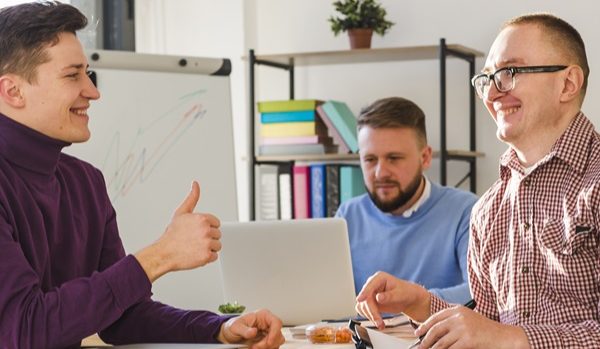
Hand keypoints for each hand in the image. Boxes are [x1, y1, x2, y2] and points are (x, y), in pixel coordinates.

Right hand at [135, 181, 221, 281]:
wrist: (164, 253)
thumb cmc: (172, 234)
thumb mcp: (182, 213)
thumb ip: (192, 198)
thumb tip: (196, 184)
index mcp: (202, 218)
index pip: (216, 223)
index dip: (207, 227)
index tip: (196, 231)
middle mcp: (206, 230)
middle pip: (218, 234)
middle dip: (208, 238)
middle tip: (194, 240)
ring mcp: (207, 243)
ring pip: (217, 245)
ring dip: (208, 248)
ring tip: (195, 247)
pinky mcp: (206, 256)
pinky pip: (215, 256)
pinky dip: (207, 257)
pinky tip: (196, 254)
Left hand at [218, 309, 284, 348]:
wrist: (231, 334)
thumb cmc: (234, 326)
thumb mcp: (236, 327)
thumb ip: (245, 330)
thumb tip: (254, 332)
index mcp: (263, 315)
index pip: (276, 322)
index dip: (275, 332)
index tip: (268, 342)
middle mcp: (268, 323)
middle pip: (278, 334)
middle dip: (268, 343)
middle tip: (256, 347)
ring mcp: (268, 332)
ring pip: (277, 341)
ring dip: (267, 347)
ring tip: (254, 347)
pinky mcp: (267, 340)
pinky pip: (273, 346)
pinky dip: (267, 348)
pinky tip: (257, 348)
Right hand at [355, 271, 430, 329]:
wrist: (408, 299)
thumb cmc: (406, 293)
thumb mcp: (400, 294)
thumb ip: (389, 296)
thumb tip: (378, 297)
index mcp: (380, 278)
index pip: (369, 286)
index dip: (364, 293)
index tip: (360, 300)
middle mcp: (372, 284)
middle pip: (365, 299)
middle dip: (372, 312)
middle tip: (379, 322)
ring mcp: (370, 293)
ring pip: (363, 306)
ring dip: (370, 316)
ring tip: (381, 324)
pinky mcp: (369, 302)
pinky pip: (363, 310)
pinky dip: (369, 317)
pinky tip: (378, 321)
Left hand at [415, 305, 529, 348]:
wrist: (504, 337)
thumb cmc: (486, 330)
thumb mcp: (469, 319)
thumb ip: (454, 321)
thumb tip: (436, 330)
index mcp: (458, 310)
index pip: (435, 317)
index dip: (424, 326)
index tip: (418, 333)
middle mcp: (458, 317)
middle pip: (435, 329)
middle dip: (425, 340)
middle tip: (420, 347)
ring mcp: (463, 328)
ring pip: (441, 342)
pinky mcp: (467, 340)